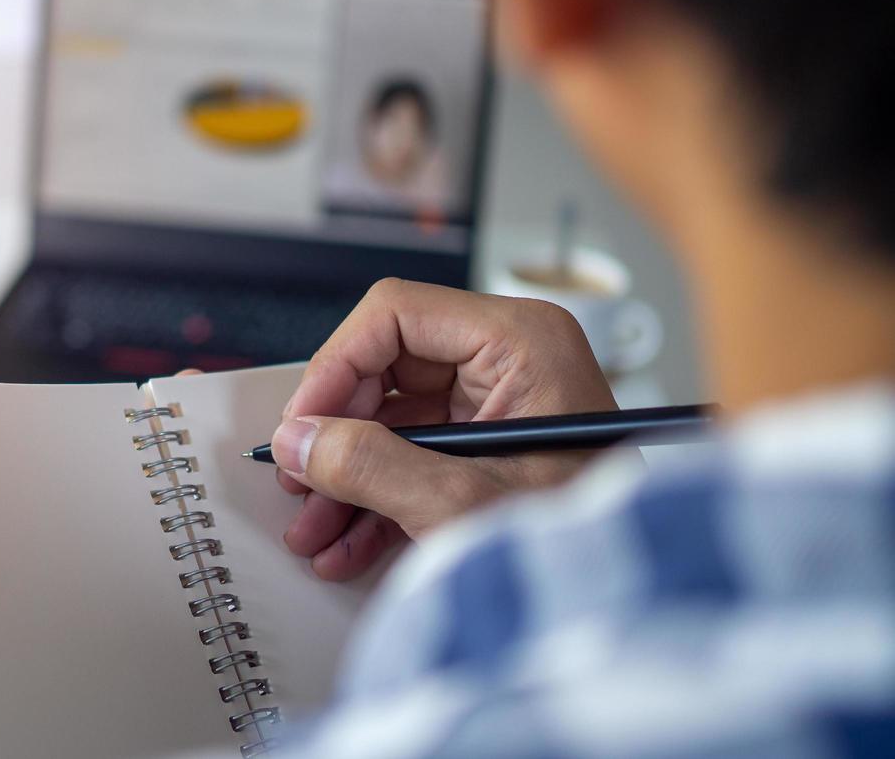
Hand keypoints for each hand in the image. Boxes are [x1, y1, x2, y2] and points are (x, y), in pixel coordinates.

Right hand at [273, 278, 616, 580]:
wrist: (634, 617)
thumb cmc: (583, 552)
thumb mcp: (459, 503)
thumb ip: (367, 465)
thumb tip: (298, 440)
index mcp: (522, 341)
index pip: (394, 315)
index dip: (334, 367)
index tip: (302, 424)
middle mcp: (513, 359)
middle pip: (387, 367)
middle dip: (337, 434)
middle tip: (299, 478)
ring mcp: (502, 405)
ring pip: (393, 417)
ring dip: (348, 475)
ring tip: (315, 528)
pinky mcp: (494, 448)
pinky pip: (415, 453)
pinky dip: (379, 495)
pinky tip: (349, 542)